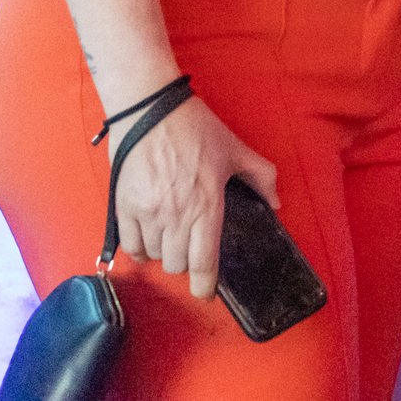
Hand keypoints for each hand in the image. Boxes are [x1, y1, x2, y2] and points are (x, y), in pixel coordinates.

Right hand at [109, 94, 278, 300]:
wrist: (150, 109)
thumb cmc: (195, 128)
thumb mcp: (235, 150)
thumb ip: (261, 177)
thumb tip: (277, 203)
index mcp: (207, 206)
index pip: (204, 263)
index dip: (206, 286)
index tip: (207, 292)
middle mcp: (177, 216)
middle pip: (177, 265)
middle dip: (186, 263)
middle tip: (190, 247)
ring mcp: (148, 214)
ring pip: (155, 257)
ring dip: (164, 253)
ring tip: (171, 235)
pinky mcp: (124, 208)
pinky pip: (131, 246)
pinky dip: (140, 248)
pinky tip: (149, 236)